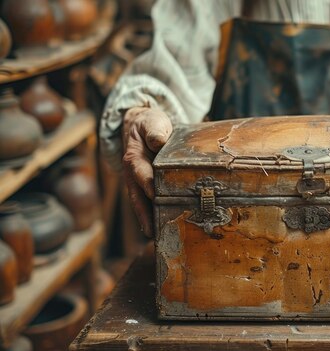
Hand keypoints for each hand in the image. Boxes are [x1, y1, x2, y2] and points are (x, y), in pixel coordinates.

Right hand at [122, 107, 172, 236]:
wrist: (141, 125)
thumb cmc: (149, 124)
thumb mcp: (152, 122)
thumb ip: (155, 130)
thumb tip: (158, 141)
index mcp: (134, 159)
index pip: (142, 174)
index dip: (148, 185)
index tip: (156, 196)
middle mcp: (133, 175)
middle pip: (138, 199)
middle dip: (146, 216)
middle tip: (154, 232)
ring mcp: (137, 184)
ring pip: (141, 206)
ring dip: (149, 222)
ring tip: (158, 239)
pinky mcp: (145, 188)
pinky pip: (148, 205)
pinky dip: (153, 218)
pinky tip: (161, 232)